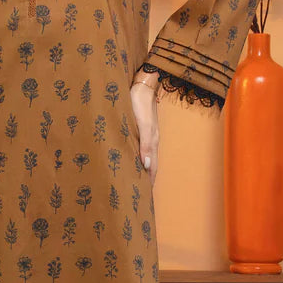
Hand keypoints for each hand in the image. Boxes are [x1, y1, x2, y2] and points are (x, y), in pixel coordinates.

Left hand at [130, 71, 159, 186]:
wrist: (141, 84)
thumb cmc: (140, 104)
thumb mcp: (143, 126)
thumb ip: (145, 145)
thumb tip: (147, 167)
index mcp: (152, 143)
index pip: (153, 169)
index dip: (149, 182)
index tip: (145, 198)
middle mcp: (150, 141)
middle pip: (149, 165)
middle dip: (145, 179)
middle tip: (138, 195)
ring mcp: (145, 134)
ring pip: (144, 157)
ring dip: (140, 169)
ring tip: (134, 182)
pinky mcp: (138, 128)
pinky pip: (138, 148)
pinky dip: (136, 158)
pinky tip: (130, 160)